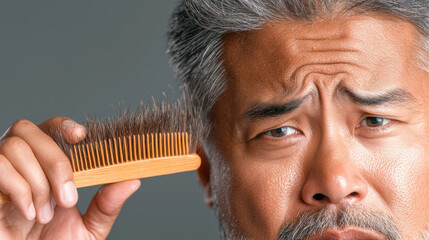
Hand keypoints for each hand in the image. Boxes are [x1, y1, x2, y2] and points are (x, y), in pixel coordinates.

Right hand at [0, 117, 140, 239]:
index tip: (81, 136)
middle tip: (68, 197)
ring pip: (14, 145)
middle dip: (55, 160)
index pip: (51, 130)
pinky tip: (28, 212)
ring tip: (44, 214)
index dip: (64, 125)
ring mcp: (2, 176)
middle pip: (31, 130)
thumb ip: (107, 204)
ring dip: (37, 180)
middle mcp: (22, 166)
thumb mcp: (88, 229)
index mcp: (48, 169)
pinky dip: (17, 187)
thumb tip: (133, 179)